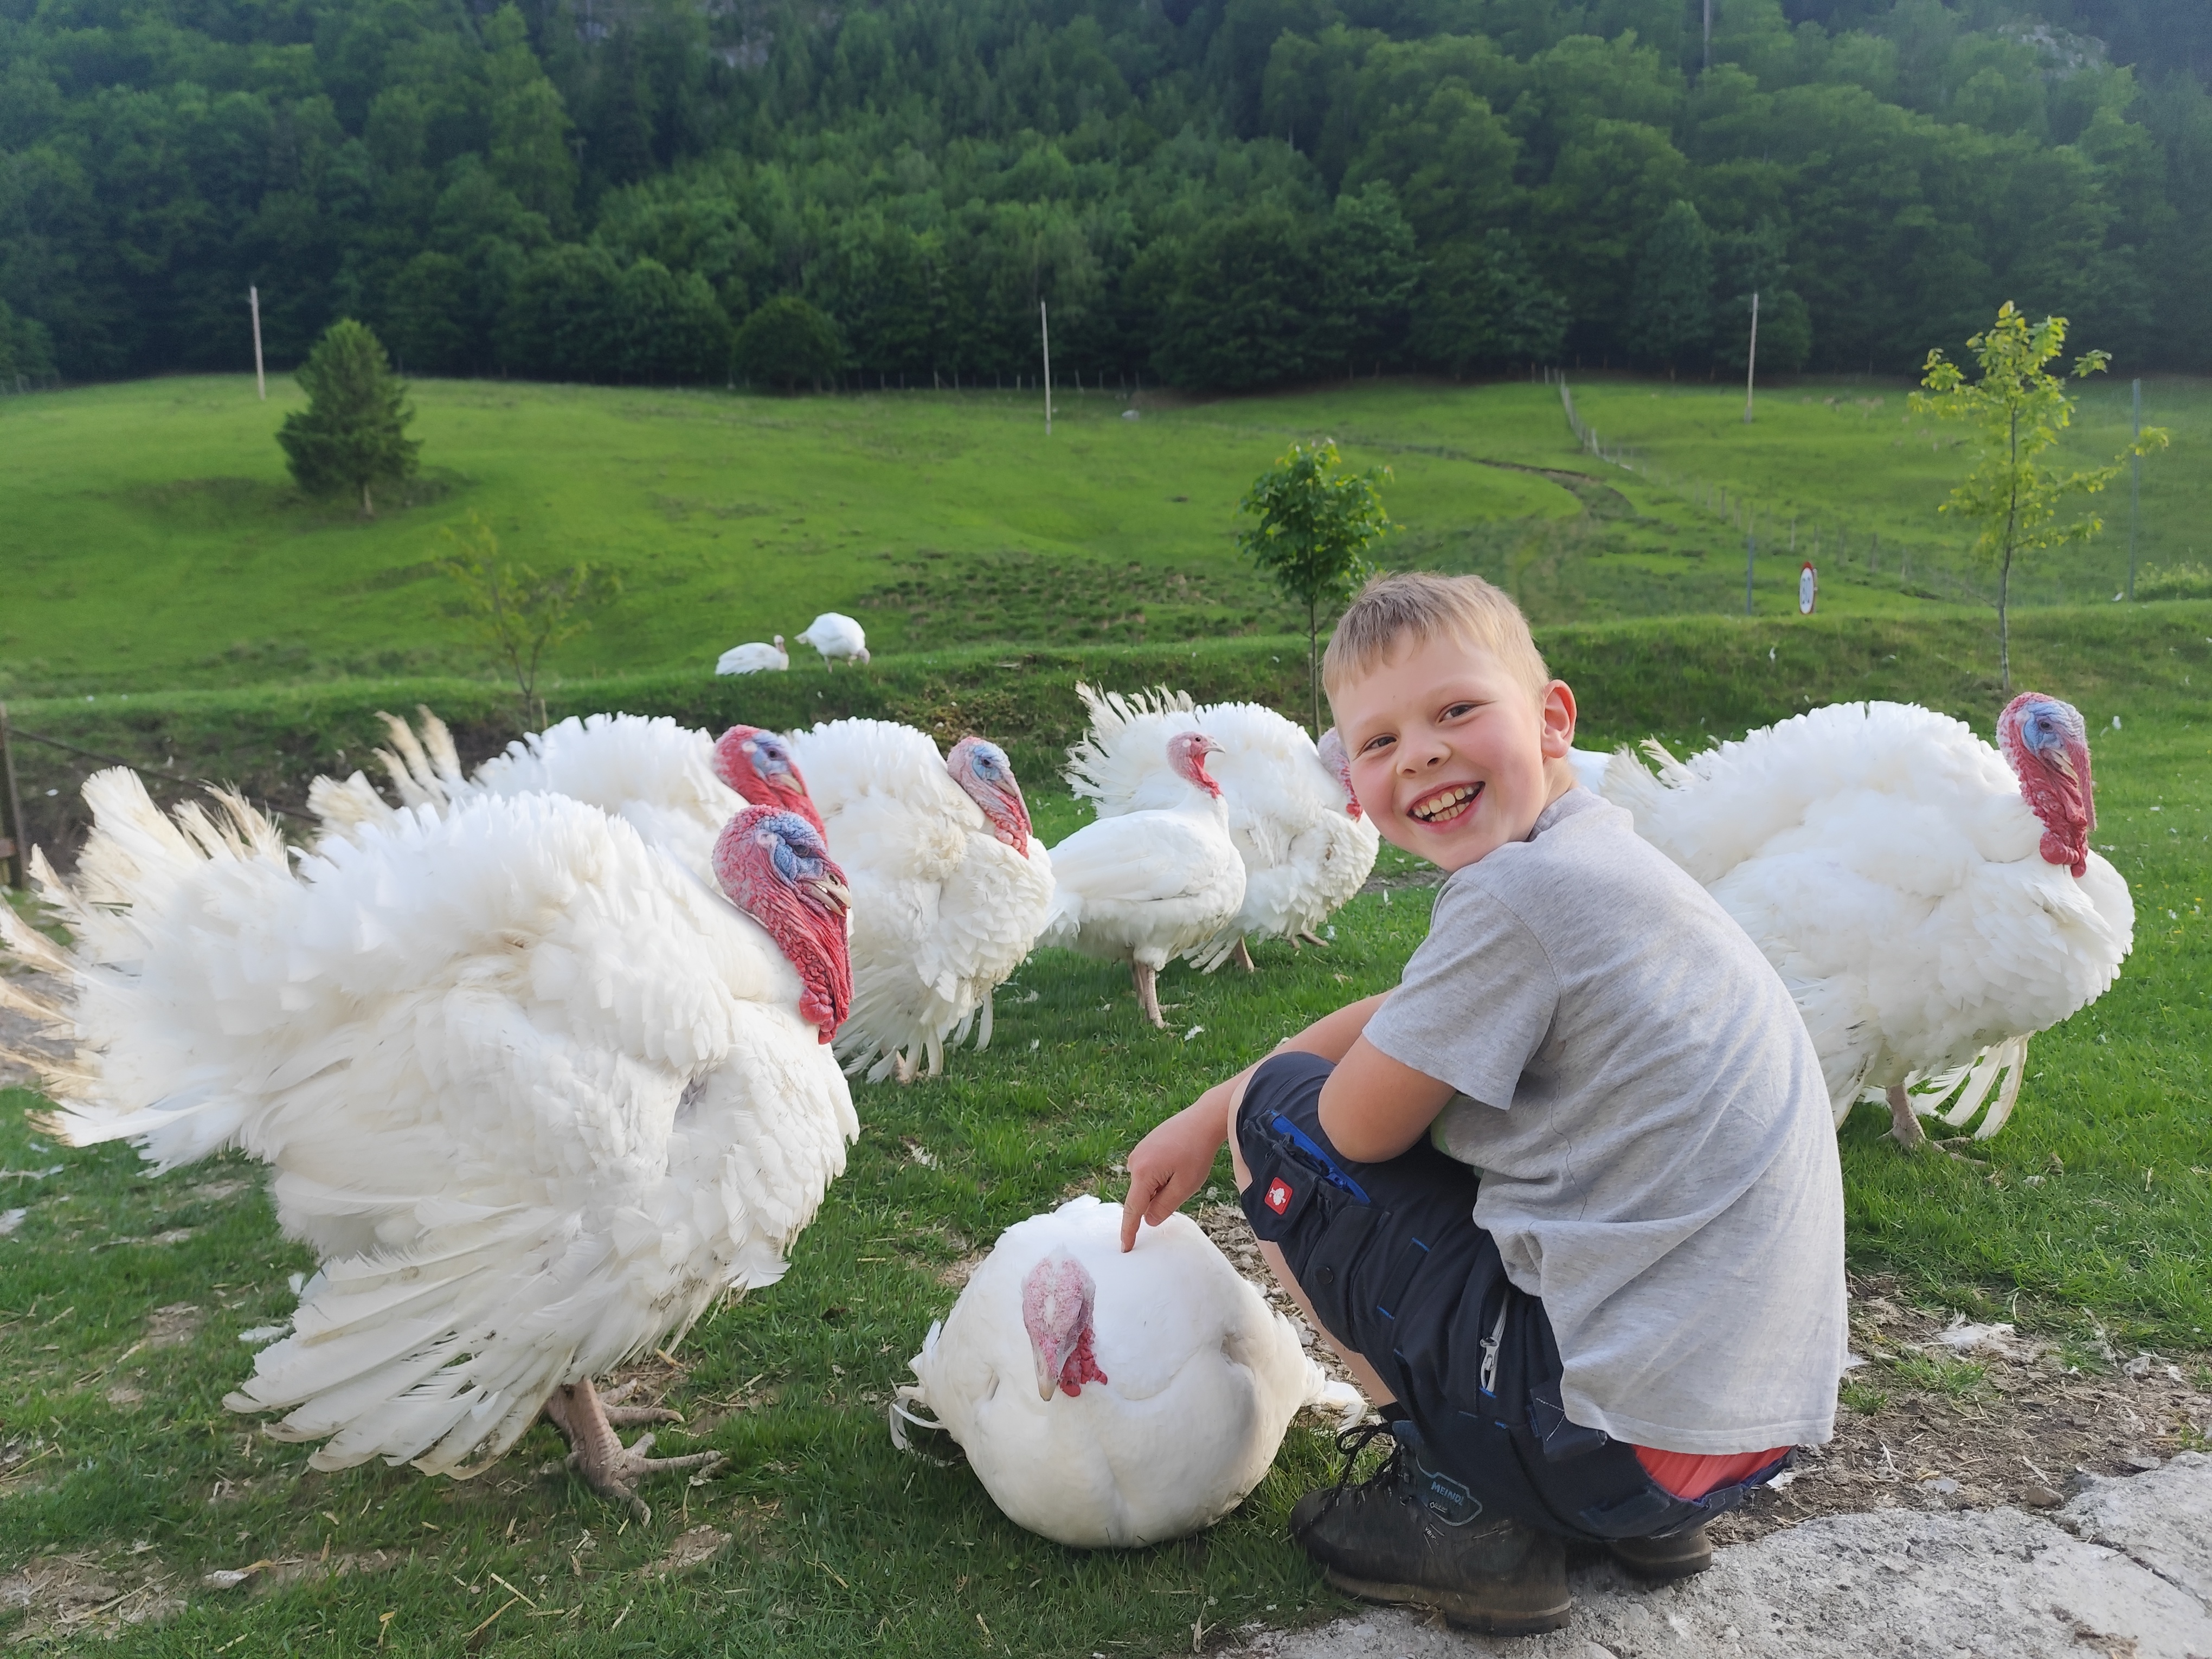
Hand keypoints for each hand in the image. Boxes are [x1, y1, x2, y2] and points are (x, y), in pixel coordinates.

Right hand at [1120, 1086, 1231, 1250]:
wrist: (1203, 1120)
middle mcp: (1134, 1162)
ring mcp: (1138, 1152)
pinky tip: (1178, 1162)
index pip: (1133, 1210)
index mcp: (1142, 1173)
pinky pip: (1149, 1172)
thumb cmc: (1197, 1153)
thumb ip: (1164, 1206)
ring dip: (1163, 1186)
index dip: (1129, 1230)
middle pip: (1142, 1196)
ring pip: (1147, 1184)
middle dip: (1159, 1198)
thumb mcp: (1185, 1186)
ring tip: (1183, 1168)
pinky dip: (1162, 1175)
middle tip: (1183, 1180)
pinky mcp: (1145, 1147)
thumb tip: (1148, 1220)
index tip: (1125, 1247)